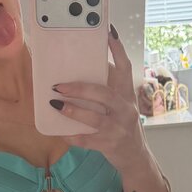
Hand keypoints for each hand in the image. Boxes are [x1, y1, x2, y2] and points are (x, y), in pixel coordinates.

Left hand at [48, 24, 145, 171]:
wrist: (135, 157)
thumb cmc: (123, 125)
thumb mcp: (121, 105)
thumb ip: (107, 89)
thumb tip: (80, 71)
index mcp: (127, 95)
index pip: (126, 68)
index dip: (118, 50)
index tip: (108, 33)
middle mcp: (126, 110)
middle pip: (104, 94)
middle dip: (80, 88)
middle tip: (58, 85)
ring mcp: (118, 128)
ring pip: (95, 118)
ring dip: (73, 111)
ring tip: (56, 105)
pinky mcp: (109, 145)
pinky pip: (87, 140)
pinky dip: (72, 136)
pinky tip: (61, 132)